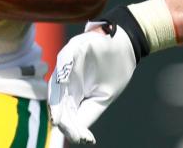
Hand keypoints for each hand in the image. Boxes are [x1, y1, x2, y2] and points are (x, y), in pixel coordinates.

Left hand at [48, 26, 137, 144]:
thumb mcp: (104, 97)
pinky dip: (63, 72)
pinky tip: (63, 83)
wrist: (125, 45)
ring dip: (57, 102)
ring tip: (59, 118)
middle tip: (65, 129)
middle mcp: (67, 81)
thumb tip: (80, 134)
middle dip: (62, 119)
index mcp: (74, 94)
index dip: (70, 129)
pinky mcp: (73, 49)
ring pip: (56, 86)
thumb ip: (88, 113)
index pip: (67, 114)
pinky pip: (64, 61)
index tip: (82, 140)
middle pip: (58, 103)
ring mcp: (68, 65)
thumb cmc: (115, 70)